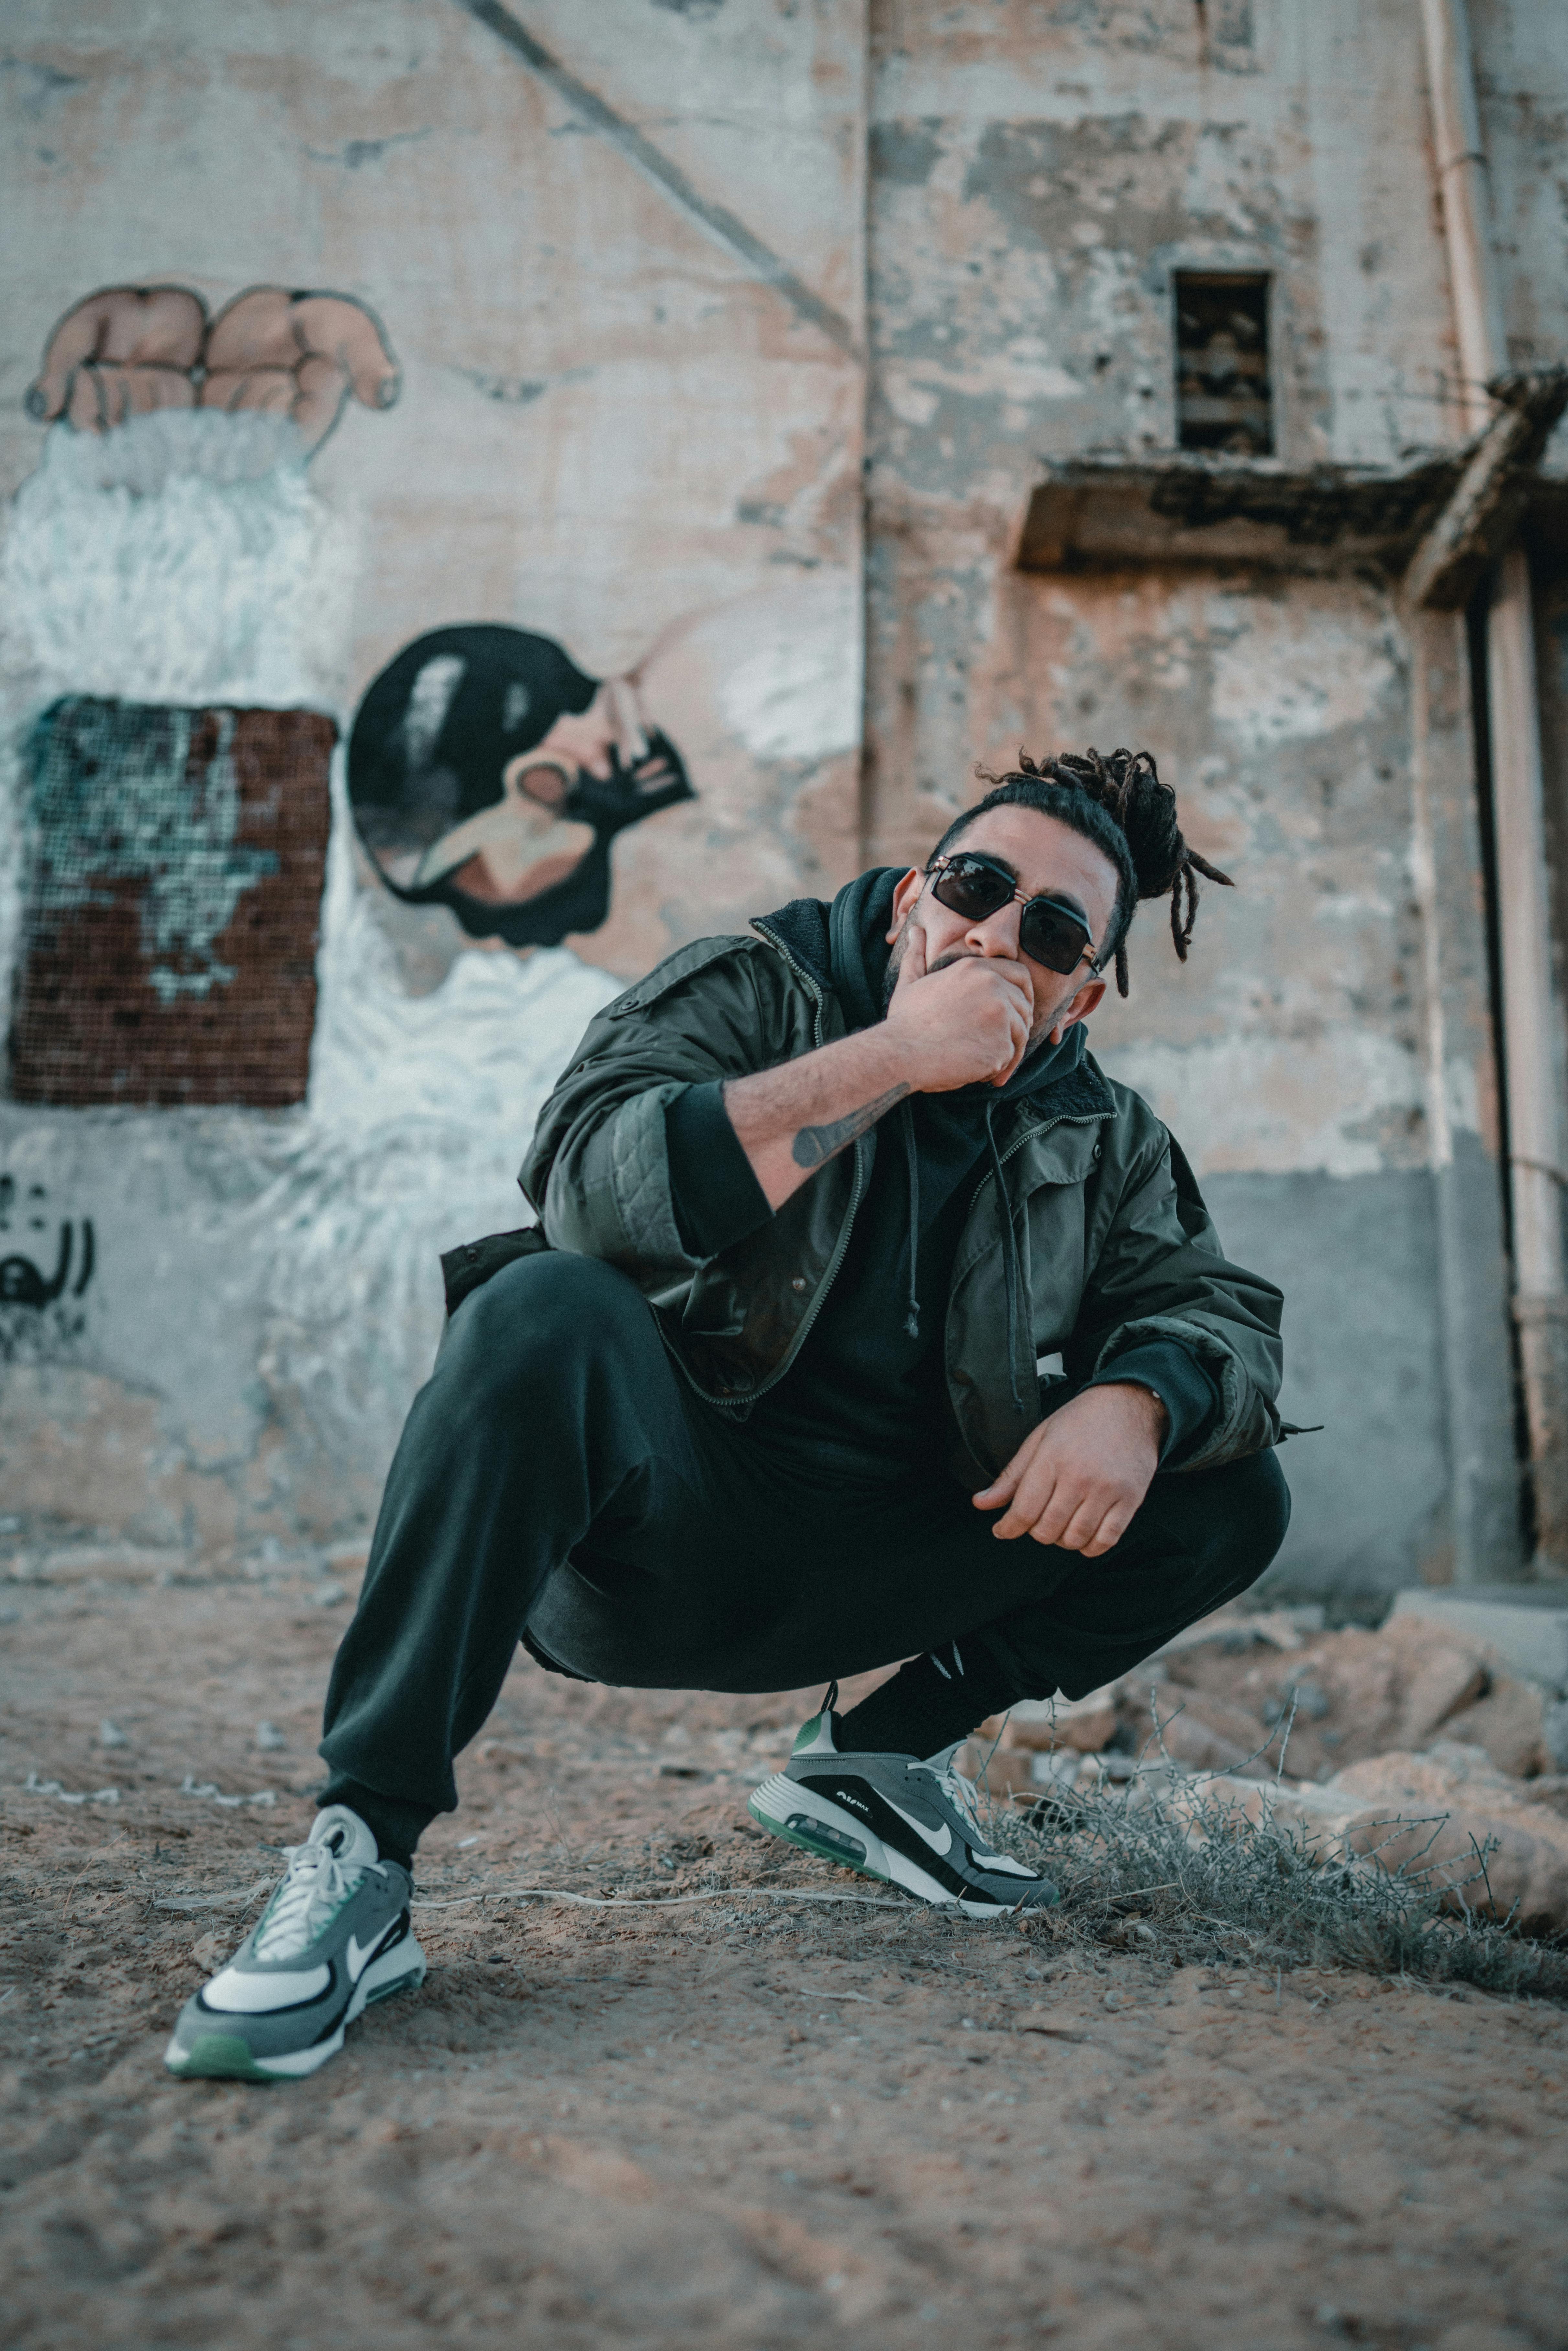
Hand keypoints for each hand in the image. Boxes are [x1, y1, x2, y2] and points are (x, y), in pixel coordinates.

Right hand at [884, 918, 1032, 1091]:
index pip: (1021, 975)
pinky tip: (979, 1073)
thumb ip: (917, 956)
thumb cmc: (905, 1022)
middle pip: (1024, 1006)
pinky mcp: (1002, 1044)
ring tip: (985, 1064)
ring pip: (1020, 1034)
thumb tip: (915, 931)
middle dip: (1017, 1027)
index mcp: (975, 969)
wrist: (901, 1052)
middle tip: (1001, 1043)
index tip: (1015, 1011)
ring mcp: (1000, 1015)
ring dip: (1008, 1051)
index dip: (1024, 995)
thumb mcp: (910, 983)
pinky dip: (998, 1068)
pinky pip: (1010, 1057)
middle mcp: (993, 987)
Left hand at [973, 1383, 1167, 1554]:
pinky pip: (1107, 1540)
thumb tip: (980, 1504)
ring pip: (1075, 1539)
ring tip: (1062, 1524)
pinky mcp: (1131, 1499)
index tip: (1003, 1530)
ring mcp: (1107, 1490)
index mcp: (1052, 1459)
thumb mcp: (1038, 1440)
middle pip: (1047, 1530)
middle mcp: (1079, 1477)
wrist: (1128, 1405)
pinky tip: (1084, 1535)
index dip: (1008, 1528)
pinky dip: (1091, 1546)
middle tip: (1039, 1519)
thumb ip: (1010, 1477)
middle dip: (1036, 1532)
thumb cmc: (1080, 1422)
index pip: (1023, 1511)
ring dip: (1063, 1540)